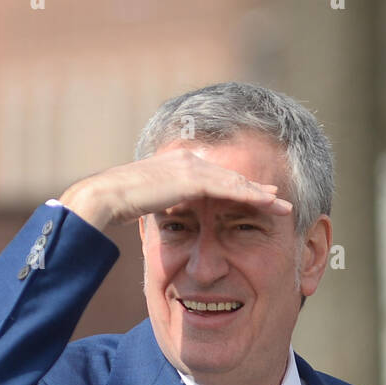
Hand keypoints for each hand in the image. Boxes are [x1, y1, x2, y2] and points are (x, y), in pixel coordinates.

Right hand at [58, 146, 292, 231]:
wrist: (103, 200)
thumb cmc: (116, 209)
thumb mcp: (147, 208)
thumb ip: (164, 209)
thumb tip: (169, 221)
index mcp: (176, 169)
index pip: (215, 180)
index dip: (239, 190)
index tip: (259, 201)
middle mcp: (186, 162)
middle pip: (230, 177)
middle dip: (256, 188)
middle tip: (281, 200)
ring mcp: (189, 167)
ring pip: (233, 181)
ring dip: (260, 193)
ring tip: (282, 205)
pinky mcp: (190, 177)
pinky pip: (227, 188)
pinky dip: (249, 195)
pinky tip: (266, 203)